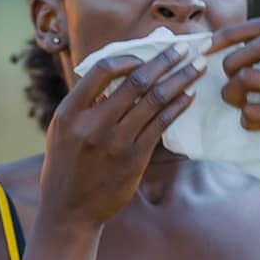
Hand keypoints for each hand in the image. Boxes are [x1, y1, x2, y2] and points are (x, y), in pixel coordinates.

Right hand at [40, 43, 206, 227]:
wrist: (69, 211)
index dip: (127, 58)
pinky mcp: (134, 159)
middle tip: (185, 48)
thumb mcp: (61, 130)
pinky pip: (162, 124)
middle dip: (166, 60)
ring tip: (198, 66)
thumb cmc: (66, 166)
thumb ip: (84, 103)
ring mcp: (115, 142)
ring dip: (181, 79)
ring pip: (155, 100)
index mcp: (70, 112)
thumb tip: (116, 74)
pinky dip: (178, 106)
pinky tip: (189, 95)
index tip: (145, 54)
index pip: (102, 70)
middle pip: (136, 81)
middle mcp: (93, 125)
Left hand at [205, 17, 259, 183]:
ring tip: (238, 106)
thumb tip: (222, 50)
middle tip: (225, 84)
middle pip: (258, 46)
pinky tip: (254, 126)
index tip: (206, 47)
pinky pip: (254, 110)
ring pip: (249, 77)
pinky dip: (245, 119)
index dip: (230, 33)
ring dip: (232, 93)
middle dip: (230, 62)